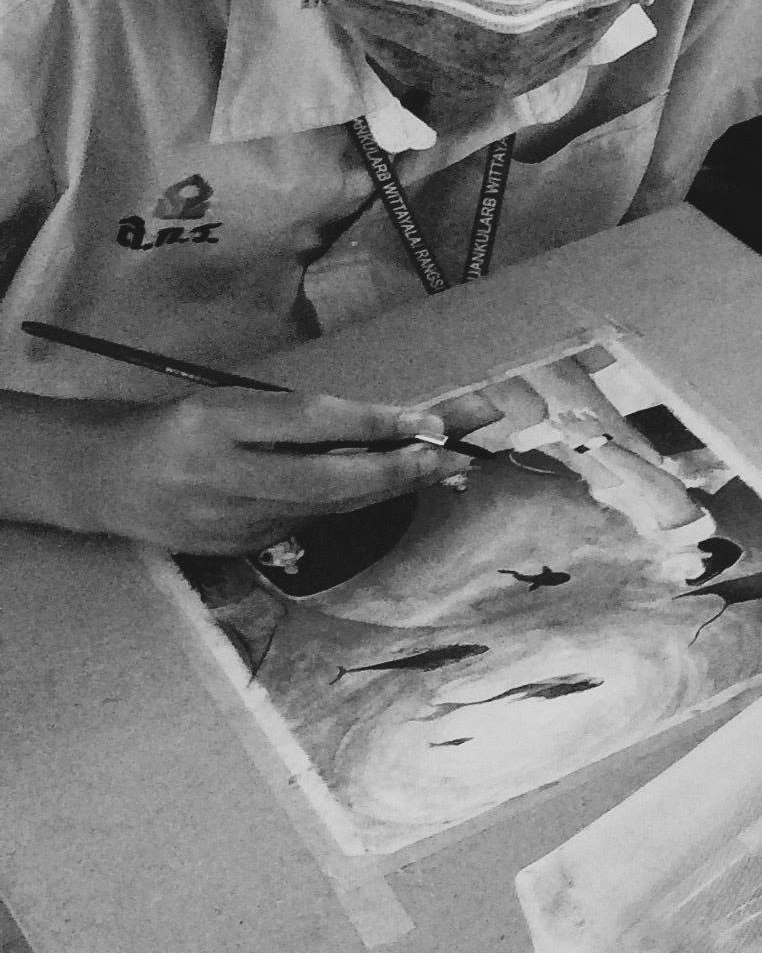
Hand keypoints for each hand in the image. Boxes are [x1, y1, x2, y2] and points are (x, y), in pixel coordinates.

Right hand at [80, 388, 468, 552]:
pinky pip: (311, 522)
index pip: (310, 423)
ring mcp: (231, 523)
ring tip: (450, 463)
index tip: (430, 420)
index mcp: (217, 423)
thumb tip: (386, 423)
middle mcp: (224, 476)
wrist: (105, 479)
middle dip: (405, 467)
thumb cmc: (179, 426)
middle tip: (464, 450)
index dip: (374, 424)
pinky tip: (395, 486)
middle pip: (332, 480)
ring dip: (395, 486)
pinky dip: (355, 504)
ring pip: (330, 506)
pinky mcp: (239, 549)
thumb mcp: (231, 402)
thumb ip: (299, 416)